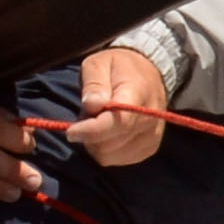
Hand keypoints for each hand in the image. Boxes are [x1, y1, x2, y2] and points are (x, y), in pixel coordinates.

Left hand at [50, 43, 176, 171]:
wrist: (150, 73)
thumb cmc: (119, 68)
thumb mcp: (99, 63)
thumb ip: (94, 84)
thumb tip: (92, 105)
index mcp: (138, 94)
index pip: (118, 122)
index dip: (91, 130)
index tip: (71, 131)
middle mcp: (150, 119)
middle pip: (110, 143)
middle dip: (89, 135)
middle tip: (86, 117)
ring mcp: (152, 136)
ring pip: (110, 156)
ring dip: (95, 144)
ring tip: (97, 123)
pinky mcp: (149, 148)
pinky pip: (118, 160)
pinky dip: (106, 150)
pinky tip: (107, 134)